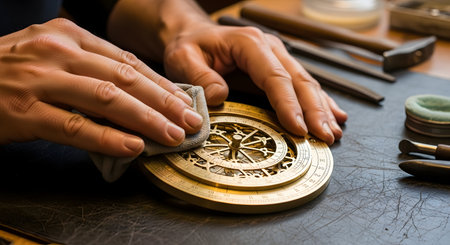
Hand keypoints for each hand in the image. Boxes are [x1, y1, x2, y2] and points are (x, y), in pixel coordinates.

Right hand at [0, 18, 202, 156]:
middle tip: (190, 122)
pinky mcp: (24, 112)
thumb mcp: (53, 56)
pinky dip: (107, 138)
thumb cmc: (12, 70)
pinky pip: (75, 126)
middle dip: (164, 102)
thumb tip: (139, 96)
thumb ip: (92, 70)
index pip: (127, 61)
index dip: (161, 84)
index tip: (185, 102)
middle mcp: (59, 51)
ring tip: (172, 135)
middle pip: (124, 78)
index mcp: (70, 35)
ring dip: (146, 119)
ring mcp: (41, 80)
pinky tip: (133, 146)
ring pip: (107, 99)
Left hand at [163, 23, 346, 144]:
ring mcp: (277, 57)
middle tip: (325, 136)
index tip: (299, 129)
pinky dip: (320, 101)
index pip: (275, 77)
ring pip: (306, 83)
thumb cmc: (189, 47)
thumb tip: (220, 97)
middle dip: (314, 111)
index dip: (289, 104)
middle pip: (298, 80)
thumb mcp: (182, 59)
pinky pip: (302, 85)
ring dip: (321, 109)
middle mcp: (269, 48)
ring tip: (333, 132)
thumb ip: (200, 78)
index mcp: (249, 44)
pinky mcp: (278, 67)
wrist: (193, 35)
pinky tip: (334, 115)